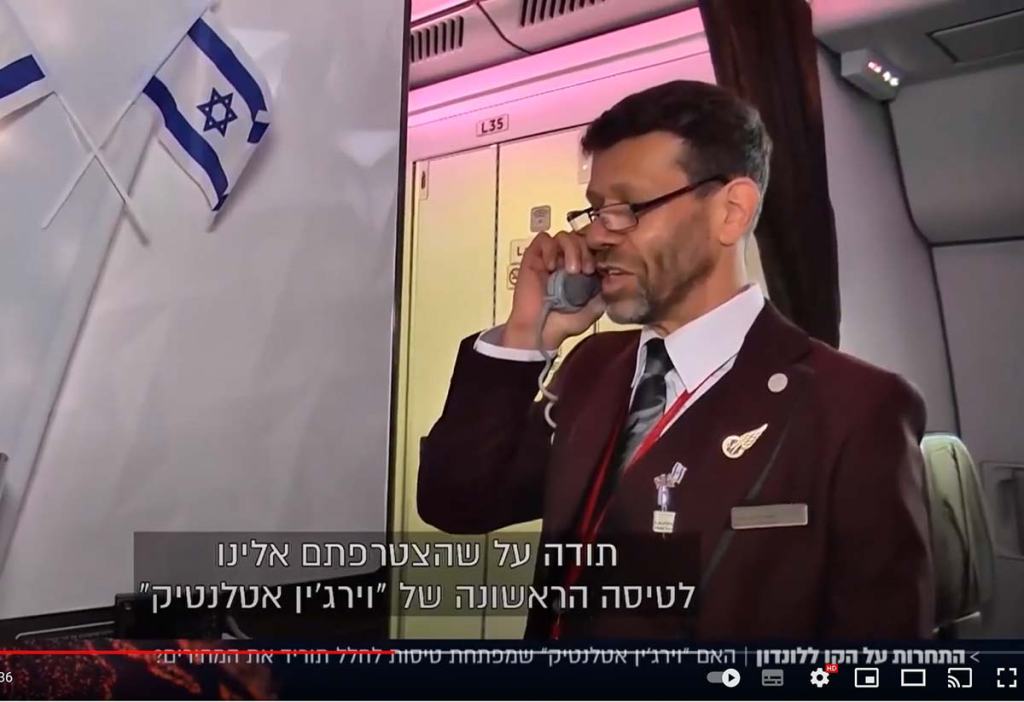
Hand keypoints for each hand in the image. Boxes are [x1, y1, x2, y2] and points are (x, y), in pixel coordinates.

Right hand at [501, 231, 605, 349]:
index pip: (592, 247)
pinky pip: (543, 239)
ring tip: (570, 269)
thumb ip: (604, 291)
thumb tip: (612, 276)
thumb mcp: (594, 309)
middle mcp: (566, 261)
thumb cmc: (562, 324)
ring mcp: (550, 258)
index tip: (598, 270)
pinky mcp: (533, 258)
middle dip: (586, 251)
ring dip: (571, 249)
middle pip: (580, 237)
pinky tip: (551, 266)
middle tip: (585, 270)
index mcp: (582, 270)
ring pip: (564, 236)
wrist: (540, 332)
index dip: (597, 252)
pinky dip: (550, 248)